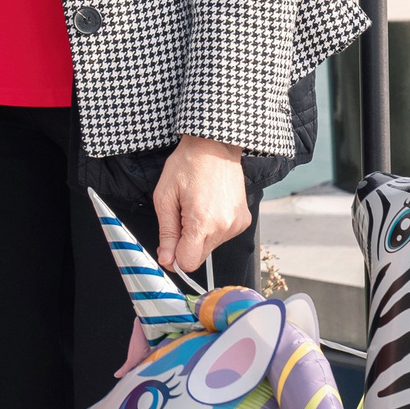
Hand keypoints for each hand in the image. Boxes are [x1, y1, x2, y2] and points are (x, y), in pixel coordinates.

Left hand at [152, 136, 249, 274]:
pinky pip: (223, 236)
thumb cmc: (187, 165)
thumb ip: (167, 233)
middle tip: (182, 215)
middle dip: (187, 243)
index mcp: (202, 222)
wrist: (214, 146)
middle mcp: (224, 227)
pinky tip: (210, 206)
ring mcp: (237, 224)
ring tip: (197, 206)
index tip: (169, 244)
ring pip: (211, 247)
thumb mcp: (165, 197)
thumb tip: (166, 260)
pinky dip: (213, 227)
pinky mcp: (244, 220)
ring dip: (200, 234)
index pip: (188, 262)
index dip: (175, 257)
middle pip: (200, 256)